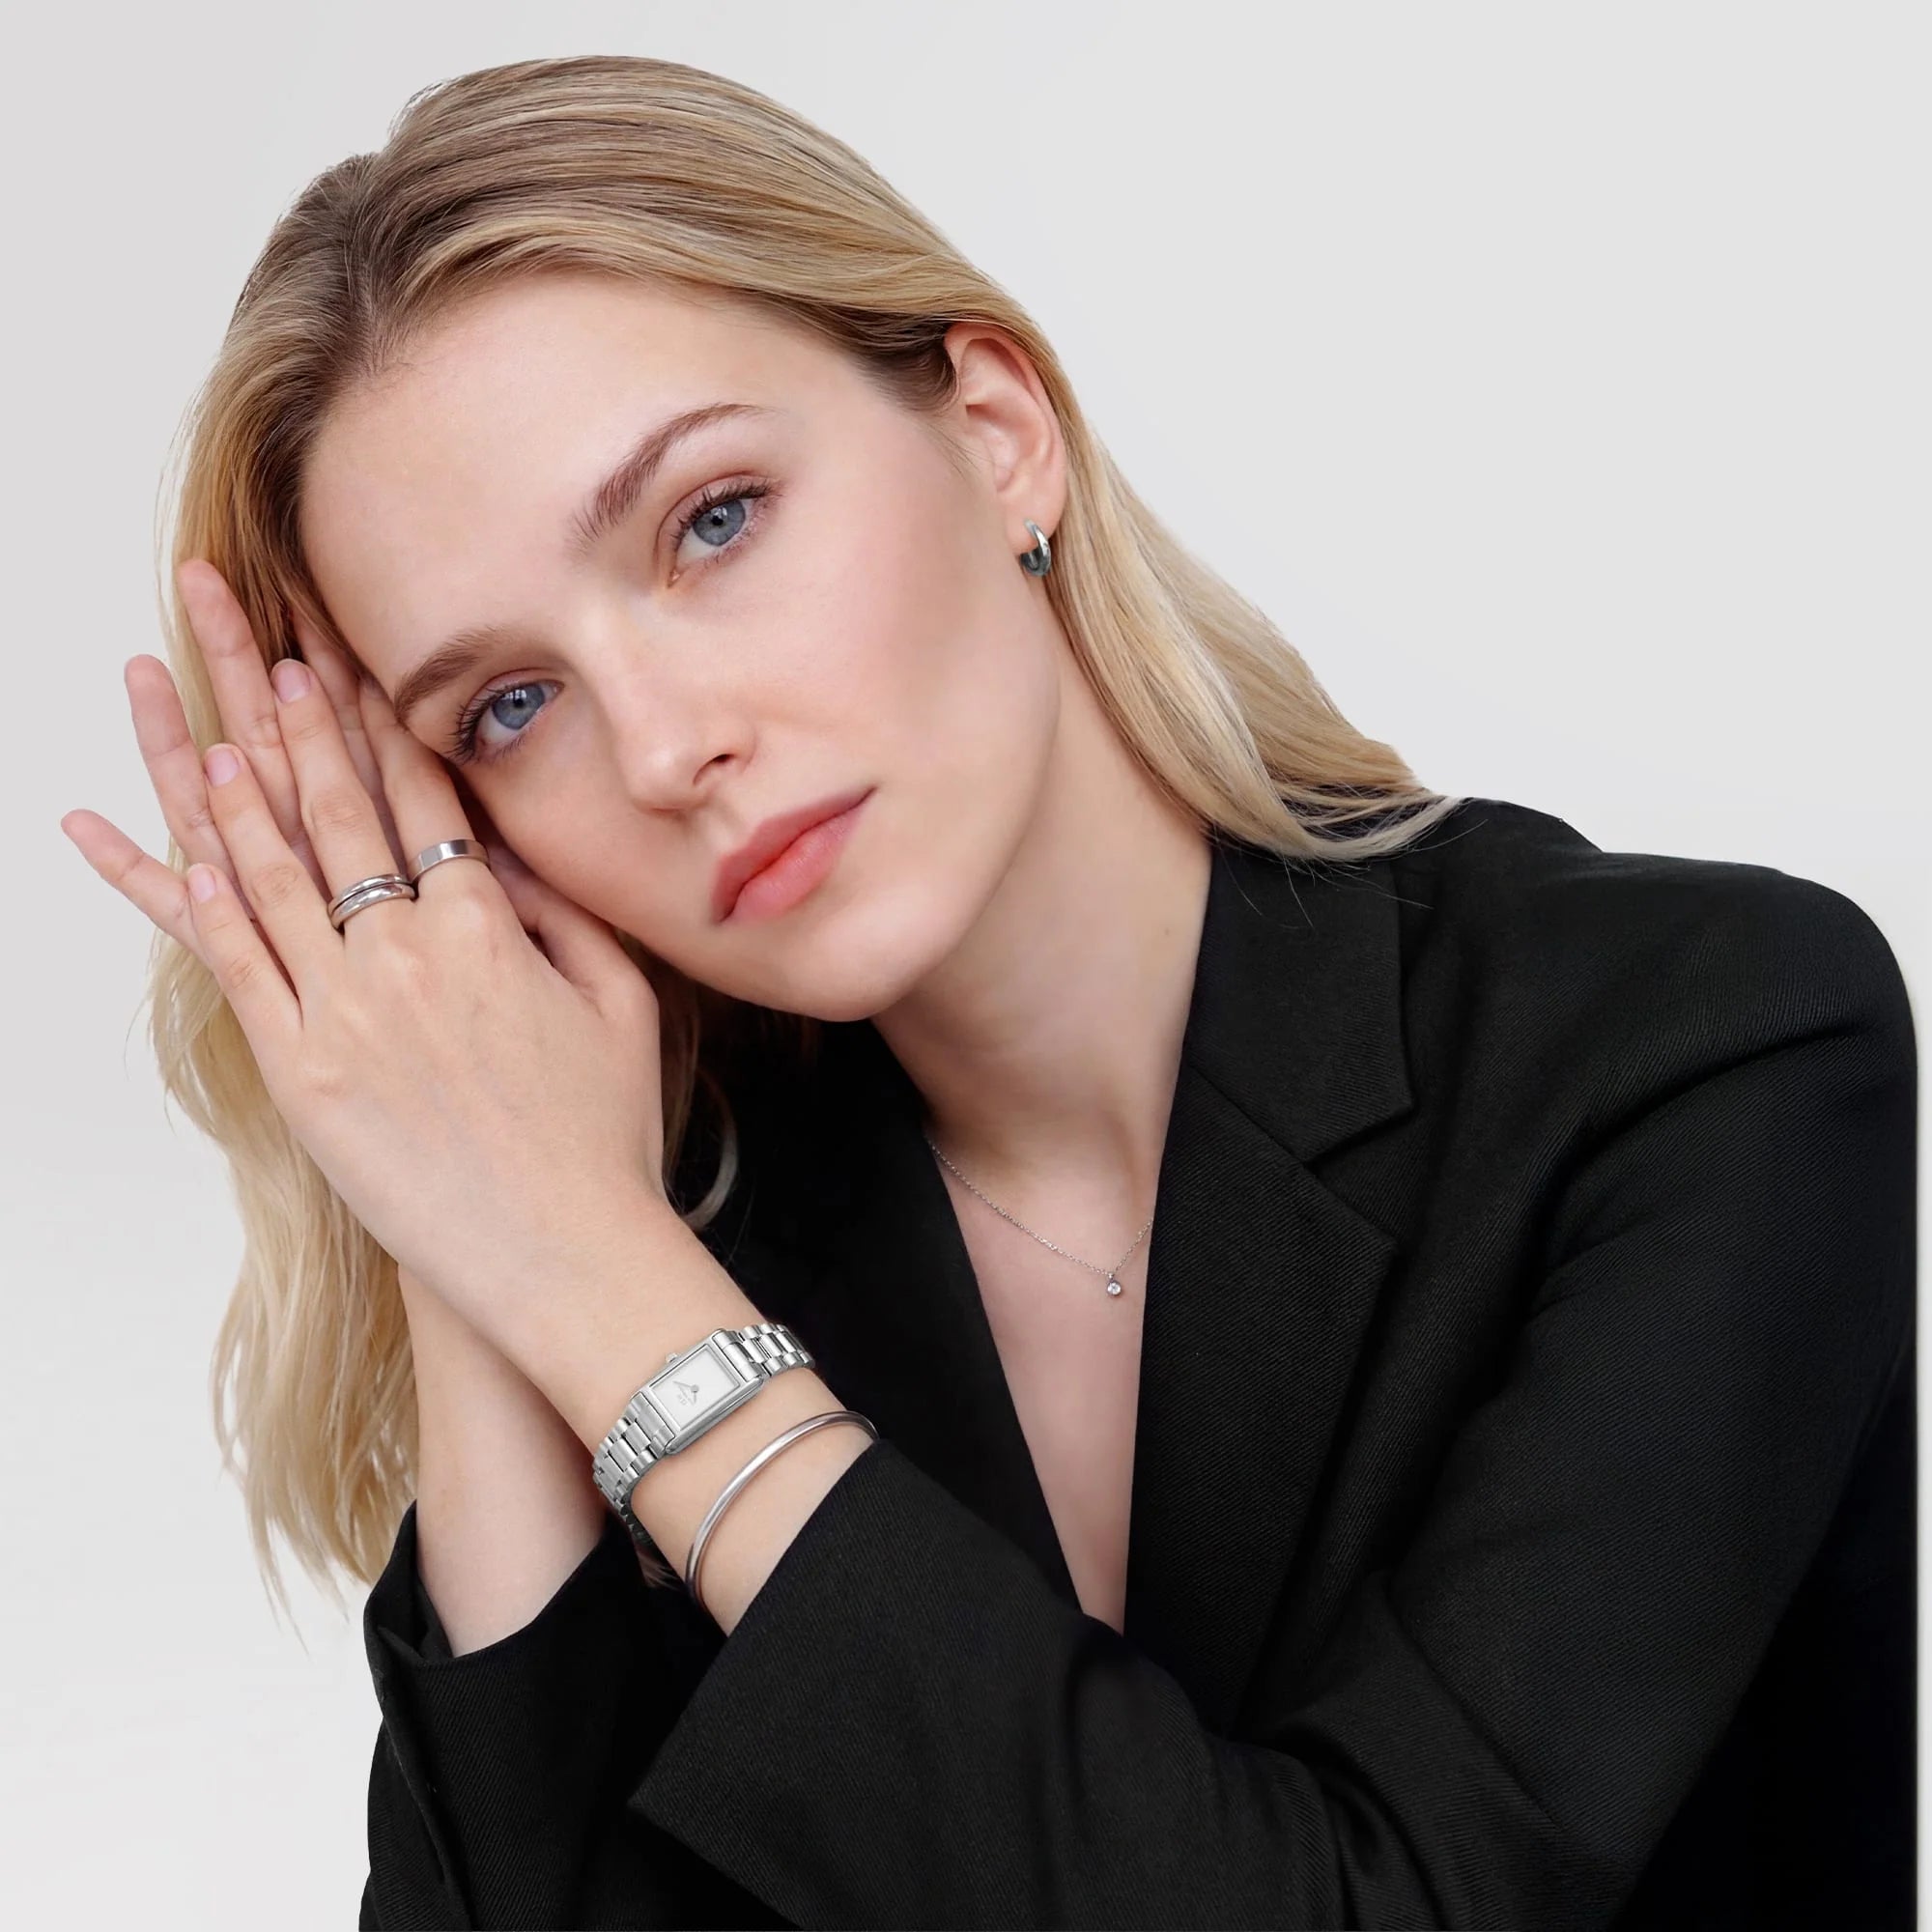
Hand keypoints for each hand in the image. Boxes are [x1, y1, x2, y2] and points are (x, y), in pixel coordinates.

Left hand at [64, 559, 669, 1368]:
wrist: (564, 1255)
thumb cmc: (606, 1136)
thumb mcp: (624, 1004)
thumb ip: (568, 917)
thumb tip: (511, 854)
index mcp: (489, 926)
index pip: (417, 790)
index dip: (368, 711)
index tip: (329, 645)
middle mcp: (405, 950)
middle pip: (327, 800)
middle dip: (272, 698)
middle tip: (233, 617)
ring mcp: (341, 1009)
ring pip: (264, 868)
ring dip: (216, 777)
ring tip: (179, 700)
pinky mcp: (299, 1071)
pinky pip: (228, 964)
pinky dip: (180, 898)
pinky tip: (145, 842)